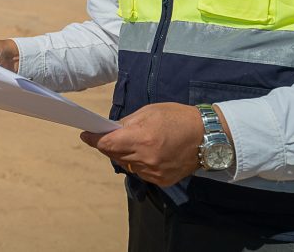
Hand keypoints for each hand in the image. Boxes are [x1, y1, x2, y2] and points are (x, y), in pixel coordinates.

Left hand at [79, 102, 203, 186]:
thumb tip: (110, 129)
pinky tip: (145, 153)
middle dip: (108, 145)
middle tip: (107, 136)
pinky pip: (140, 173)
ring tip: (131, 144)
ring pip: (126, 165)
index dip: (94, 139)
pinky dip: (137, 163)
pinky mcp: (161, 181)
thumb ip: (127, 122)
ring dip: (123, 155)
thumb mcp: (150, 111)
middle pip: (114, 155)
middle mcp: (146, 158)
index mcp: (141, 138)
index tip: (86, 134)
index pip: (107, 143)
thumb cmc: (178, 118)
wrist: (207, 137)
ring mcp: (153, 172)